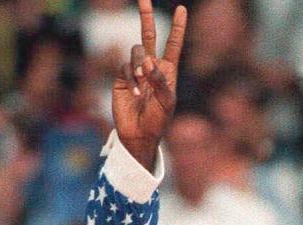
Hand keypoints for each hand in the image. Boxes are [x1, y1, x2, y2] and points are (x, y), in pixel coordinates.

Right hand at [111, 0, 186, 169]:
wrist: (140, 134)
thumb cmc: (158, 120)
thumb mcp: (167, 102)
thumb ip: (160, 80)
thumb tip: (149, 60)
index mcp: (167, 71)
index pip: (173, 44)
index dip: (177, 28)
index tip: (181, 9)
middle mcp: (151, 66)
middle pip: (148, 35)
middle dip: (146, 16)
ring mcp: (135, 71)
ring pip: (136, 52)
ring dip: (140, 65)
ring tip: (142, 84)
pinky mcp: (121, 78)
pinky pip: (125, 67)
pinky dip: (131, 78)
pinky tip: (136, 93)